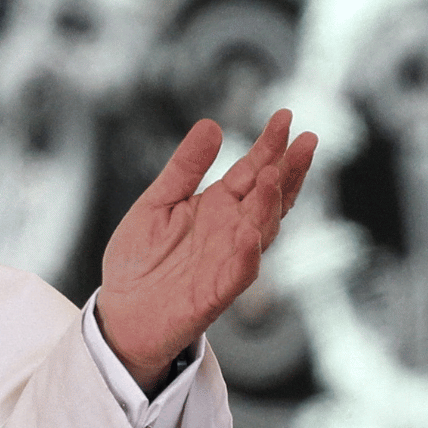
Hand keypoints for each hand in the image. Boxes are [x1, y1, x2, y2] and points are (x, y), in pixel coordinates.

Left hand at [97, 109, 316, 392]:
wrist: (122, 312)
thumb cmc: (140, 259)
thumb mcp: (157, 202)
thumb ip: (185, 168)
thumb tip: (213, 124)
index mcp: (217, 207)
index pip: (252, 171)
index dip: (270, 146)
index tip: (285, 116)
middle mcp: (231, 231)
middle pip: (269, 196)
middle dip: (288, 169)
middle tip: (305, 139)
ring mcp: (228, 260)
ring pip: (261, 229)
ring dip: (270, 204)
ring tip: (276, 175)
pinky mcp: (217, 290)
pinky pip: (239, 271)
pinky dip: (247, 252)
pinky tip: (250, 232)